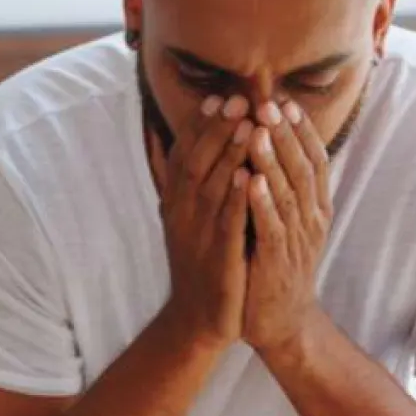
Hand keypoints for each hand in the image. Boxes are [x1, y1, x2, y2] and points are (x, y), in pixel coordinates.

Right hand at [148, 95, 254, 348]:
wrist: (199, 318)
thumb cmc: (199, 263)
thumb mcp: (183, 218)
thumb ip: (179, 180)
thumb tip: (167, 140)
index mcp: (175, 202)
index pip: (183, 155)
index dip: (198, 126)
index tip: (215, 97)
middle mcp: (181, 213)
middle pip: (196, 162)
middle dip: (216, 129)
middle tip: (236, 99)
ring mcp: (197, 234)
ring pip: (211, 186)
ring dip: (228, 154)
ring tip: (248, 125)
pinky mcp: (217, 255)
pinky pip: (226, 222)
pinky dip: (235, 198)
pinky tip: (248, 175)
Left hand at [244, 100, 331, 353]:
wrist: (278, 321)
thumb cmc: (273, 264)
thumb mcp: (281, 221)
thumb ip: (279, 186)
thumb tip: (266, 143)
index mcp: (313, 207)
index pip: (313, 160)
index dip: (301, 130)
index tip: (285, 100)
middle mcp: (311, 219)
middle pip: (303, 168)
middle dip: (286, 134)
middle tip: (270, 103)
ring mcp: (297, 241)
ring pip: (288, 193)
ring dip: (274, 160)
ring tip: (260, 130)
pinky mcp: (277, 261)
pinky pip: (271, 228)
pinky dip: (262, 203)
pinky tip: (251, 182)